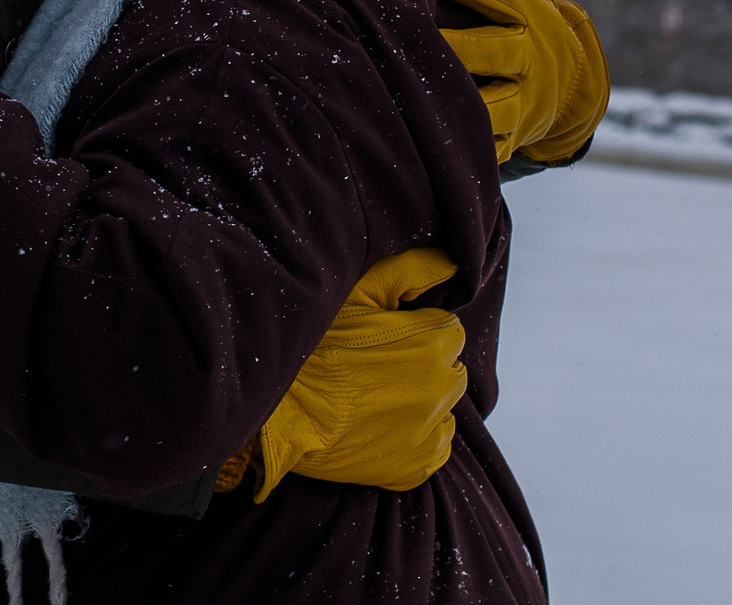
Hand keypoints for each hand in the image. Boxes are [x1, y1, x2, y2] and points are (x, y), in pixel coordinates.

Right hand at [231, 248, 466, 499]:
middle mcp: (441, 390)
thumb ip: (413, 269)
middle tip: (378, 364)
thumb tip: (451, 263)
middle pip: (449, 368)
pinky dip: (417, 437)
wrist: (280, 411)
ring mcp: (429, 432)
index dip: (418, 328)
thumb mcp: (360, 291)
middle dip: (424, 363)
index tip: (388, 335)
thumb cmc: (316, 343)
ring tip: (377, 395)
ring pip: (443, 407)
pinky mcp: (415, 468)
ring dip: (423, 400)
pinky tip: (383, 425)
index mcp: (433, 344)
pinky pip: (435, 447)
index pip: (448, 328)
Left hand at [422, 0, 609, 167]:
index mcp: (532, 16)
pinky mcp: (514, 135)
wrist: (574, 84)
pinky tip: (432, 136)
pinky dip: (465, 144)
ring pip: (495, 106)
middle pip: (496, 50)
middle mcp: (532, 59)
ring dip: (460, 100)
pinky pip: (490, 145)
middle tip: (416, 35)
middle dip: (459, 44)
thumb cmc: (526, 25)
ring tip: (421, 90)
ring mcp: (525, 101)